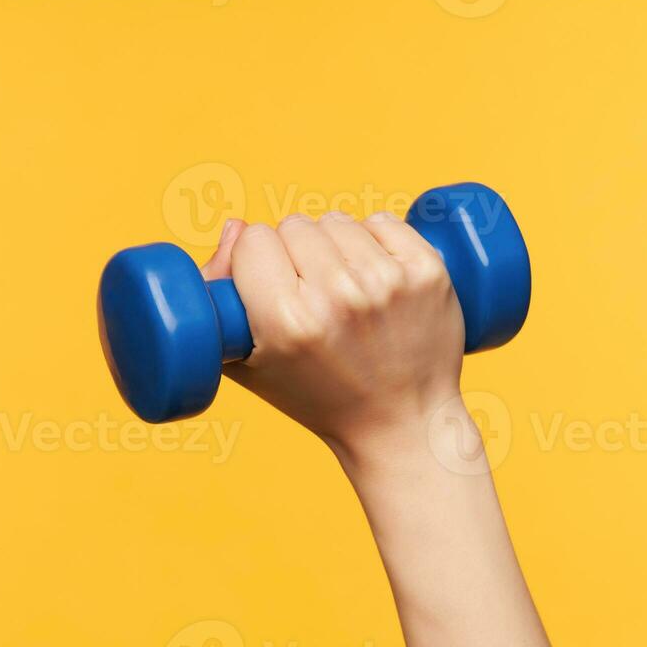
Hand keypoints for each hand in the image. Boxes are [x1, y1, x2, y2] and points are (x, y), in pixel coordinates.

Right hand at [200, 211, 465, 463]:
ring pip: (337, 221)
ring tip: (345, 291)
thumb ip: (219, 294)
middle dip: (297, 254)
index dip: (256, 261)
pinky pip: (382, 221)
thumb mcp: (249, 363)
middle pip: (294, 225)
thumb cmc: (319, 397)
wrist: (402, 425)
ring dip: (336, 246)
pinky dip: (375, 241)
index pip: (253, 239)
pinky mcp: (427, 271)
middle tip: (312, 297)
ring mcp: (387, 282)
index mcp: (286, 321)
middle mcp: (337, 297)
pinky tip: (375, 278)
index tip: (270, 287)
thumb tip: (235, 226)